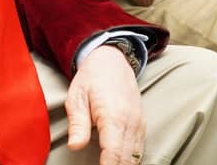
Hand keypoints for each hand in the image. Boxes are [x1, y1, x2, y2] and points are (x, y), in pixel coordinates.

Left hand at [66, 45, 144, 164]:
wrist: (111, 61)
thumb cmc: (91, 79)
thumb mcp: (76, 97)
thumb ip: (77, 124)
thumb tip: (74, 146)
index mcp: (113, 116)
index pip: (113, 152)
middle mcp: (131, 122)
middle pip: (126, 158)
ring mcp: (139, 124)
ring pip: (136, 156)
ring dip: (124, 164)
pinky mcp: (142, 125)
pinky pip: (140, 149)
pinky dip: (131, 159)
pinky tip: (120, 162)